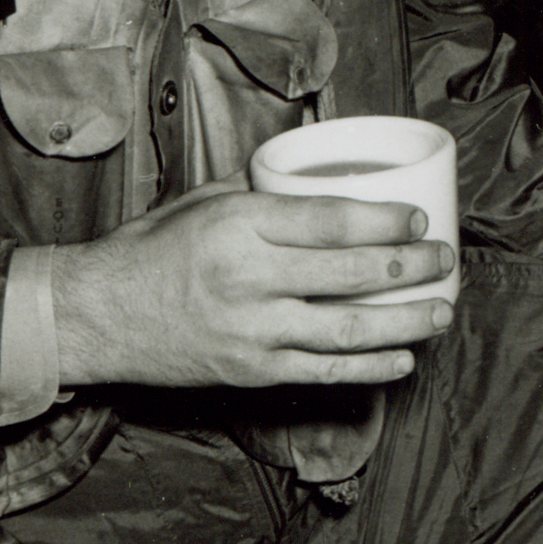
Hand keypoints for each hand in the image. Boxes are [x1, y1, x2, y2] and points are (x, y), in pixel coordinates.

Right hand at [47, 177, 453, 387]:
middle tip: (444, 259)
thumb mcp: (200, 201)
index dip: (385, 221)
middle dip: (411, 267)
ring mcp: (254, 330)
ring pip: (349, 329)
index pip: (331, 222)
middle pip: (352, 274)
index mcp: (240, 225)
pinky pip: (325, 370)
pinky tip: (402, 358)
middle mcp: (250, 278)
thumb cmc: (150, 252)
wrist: (99, 316)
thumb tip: (313, 173)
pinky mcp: (253, 370)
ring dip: (406, 321)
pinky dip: (370, 367)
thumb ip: (260, 190)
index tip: (418, 219)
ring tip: (441, 310)